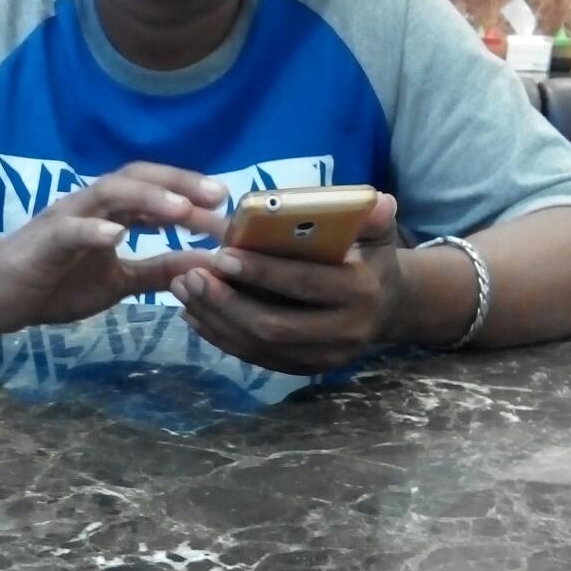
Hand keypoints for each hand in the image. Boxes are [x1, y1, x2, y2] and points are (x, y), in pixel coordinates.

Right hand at [0, 162, 228, 333]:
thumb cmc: (53, 281)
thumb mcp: (117, 280)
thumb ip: (158, 269)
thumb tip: (206, 264)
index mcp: (111, 211)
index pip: (157, 190)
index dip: (193, 195)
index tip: (232, 212)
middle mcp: (91, 204)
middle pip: (138, 179)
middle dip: (179, 184)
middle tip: (217, 198)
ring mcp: (66, 219)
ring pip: (108, 194)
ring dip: (147, 198)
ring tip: (179, 210)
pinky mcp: (43, 243)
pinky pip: (69, 230)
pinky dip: (93, 230)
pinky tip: (117, 235)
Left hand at [169, 194, 403, 374]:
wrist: (387, 308)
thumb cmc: (370, 260)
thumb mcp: (377, 235)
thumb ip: (372, 218)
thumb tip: (375, 200)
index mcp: (360, 292)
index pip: (304, 284)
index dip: (261, 273)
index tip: (220, 256)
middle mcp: (343, 333)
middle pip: (274, 326)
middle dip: (226, 302)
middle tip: (191, 276)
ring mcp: (322, 358)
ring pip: (258, 346)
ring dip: (215, 319)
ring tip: (183, 289)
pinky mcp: (303, 370)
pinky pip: (255, 358)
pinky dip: (221, 336)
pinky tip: (194, 313)